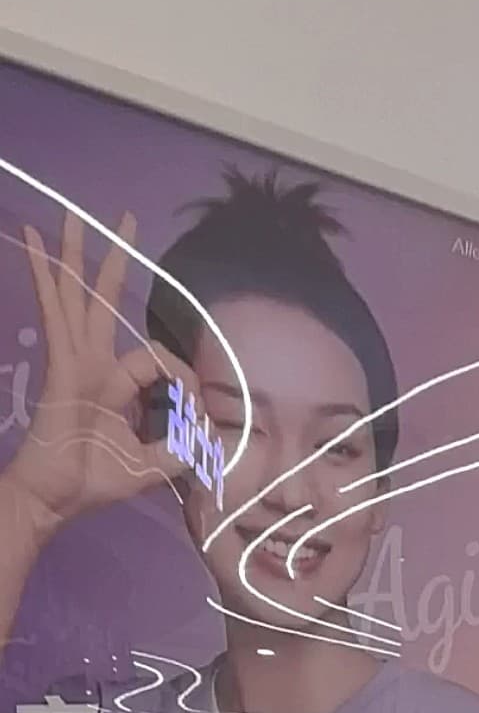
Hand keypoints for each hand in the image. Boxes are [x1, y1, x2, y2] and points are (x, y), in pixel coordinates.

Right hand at [1, 210, 188, 539]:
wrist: (55, 498)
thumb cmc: (94, 481)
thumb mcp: (151, 466)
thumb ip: (179, 448)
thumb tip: (210, 433)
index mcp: (116, 384)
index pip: (156, 358)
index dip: (182, 375)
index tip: (199, 407)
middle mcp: (95, 364)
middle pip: (106, 301)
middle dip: (116, 260)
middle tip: (127, 218)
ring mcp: (75, 360)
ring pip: (78, 296)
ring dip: (75, 254)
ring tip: (72, 215)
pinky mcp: (61, 364)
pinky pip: (56, 313)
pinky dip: (45, 278)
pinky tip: (33, 243)